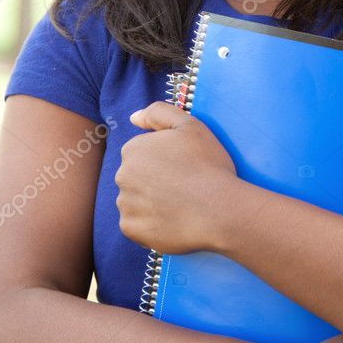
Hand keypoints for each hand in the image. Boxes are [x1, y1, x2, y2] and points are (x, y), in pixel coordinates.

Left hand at [115, 101, 240, 253]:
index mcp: (133, 149)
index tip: (183, 167)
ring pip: (135, 202)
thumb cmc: (208, 165)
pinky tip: (172, 221)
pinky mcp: (130, 229)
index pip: (142, 154)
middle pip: (135, 178)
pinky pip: (136, 225)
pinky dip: (150, 224)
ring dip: (151, 203)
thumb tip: (133, 118)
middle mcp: (122, 175)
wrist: (220, 210)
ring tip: (179, 206)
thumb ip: (158, 113)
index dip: (164, 160)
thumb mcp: (190, 125)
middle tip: (182, 187)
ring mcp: (125, 204)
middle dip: (153, 181)